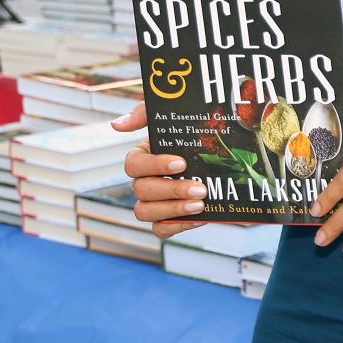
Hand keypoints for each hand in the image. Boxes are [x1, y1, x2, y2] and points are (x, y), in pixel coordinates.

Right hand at [111, 101, 206, 238]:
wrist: (225, 153)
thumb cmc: (194, 129)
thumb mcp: (174, 112)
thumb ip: (145, 112)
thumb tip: (117, 124)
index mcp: (143, 155)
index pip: (134, 164)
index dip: (155, 165)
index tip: (181, 163)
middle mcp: (144, 179)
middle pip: (141, 190)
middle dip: (171, 190)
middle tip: (200, 188)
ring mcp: (153, 200)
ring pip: (145, 212)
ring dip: (173, 210)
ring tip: (200, 204)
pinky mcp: (167, 217)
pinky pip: (160, 229)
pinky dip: (177, 225)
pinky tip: (200, 217)